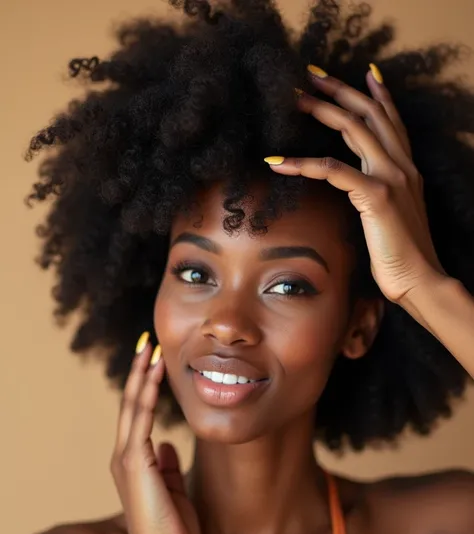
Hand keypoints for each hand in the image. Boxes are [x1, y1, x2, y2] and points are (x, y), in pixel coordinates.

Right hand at [110, 333, 201, 533]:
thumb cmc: (173, 533)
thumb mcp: (174, 491)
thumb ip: (168, 468)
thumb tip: (168, 447)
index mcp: (135, 462)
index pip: (137, 415)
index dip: (144, 387)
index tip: (154, 362)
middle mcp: (126, 456)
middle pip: (130, 403)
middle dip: (139, 371)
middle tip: (147, 342)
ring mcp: (127, 458)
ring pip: (132, 405)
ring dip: (141, 374)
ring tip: (149, 347)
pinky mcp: (135, 462)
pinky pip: (140, 418)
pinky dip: (146, 392)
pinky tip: (154, 372)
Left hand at [265, 64, 446, 304]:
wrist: (420, 279)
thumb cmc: (401, 255)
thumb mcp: (391, 215)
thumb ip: (377, 194)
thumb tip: (358, 187)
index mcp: (406, 168)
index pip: (390, 119)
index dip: (373, 93)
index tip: (358, 73)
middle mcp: (401, 164)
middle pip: (368, 112)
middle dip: (337, 89)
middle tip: (308, 75)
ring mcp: (391, 177)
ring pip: (352, 128)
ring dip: (320, 109)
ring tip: (292, 100)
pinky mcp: (376, 195)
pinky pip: (333, 169)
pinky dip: (303, 162)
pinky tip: (277, 161)